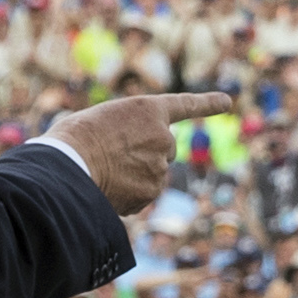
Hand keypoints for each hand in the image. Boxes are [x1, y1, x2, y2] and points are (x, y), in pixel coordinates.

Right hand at [48, 91, 237, 214]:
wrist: (70, 164)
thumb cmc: (74, 139)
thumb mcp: (101, 123)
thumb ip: (126, 135)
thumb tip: (130, 165)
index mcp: (147, 110)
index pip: (184, 105)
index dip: (206, 104)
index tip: (227, 102)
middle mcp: (162, 136)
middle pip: (163, 150)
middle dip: (147, 155)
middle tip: (115, 156)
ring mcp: (160, 164)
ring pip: (153, 174)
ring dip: (135, 176)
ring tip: (105, 171)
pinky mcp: (152, 190)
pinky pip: (142, 195)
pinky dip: (128, 195)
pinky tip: (108, 188)